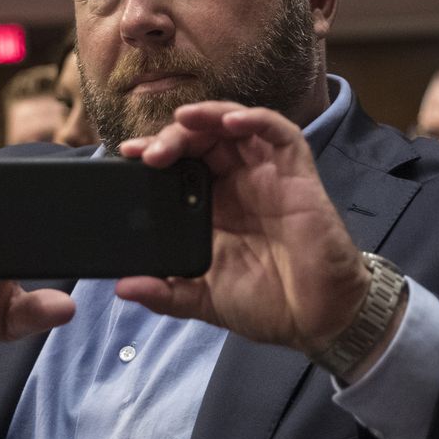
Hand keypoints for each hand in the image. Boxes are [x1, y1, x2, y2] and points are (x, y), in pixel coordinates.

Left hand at [115, 102, 375, 369]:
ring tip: (182, 122)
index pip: (180, 165)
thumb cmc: (267, 305)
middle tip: (150, 153)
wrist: (315, 320)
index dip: (154, 154)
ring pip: (236, 125)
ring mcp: (268, 175)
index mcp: (214, 207)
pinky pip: (280, 132)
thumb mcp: (203, 299)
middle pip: (203, 139)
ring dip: (207, 117)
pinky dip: (255, 119)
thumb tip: (123, 288)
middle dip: (174, 137)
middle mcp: (239, 184)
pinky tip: (230, 122)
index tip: (126, 156)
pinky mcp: (297, 173)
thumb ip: (165, 293)